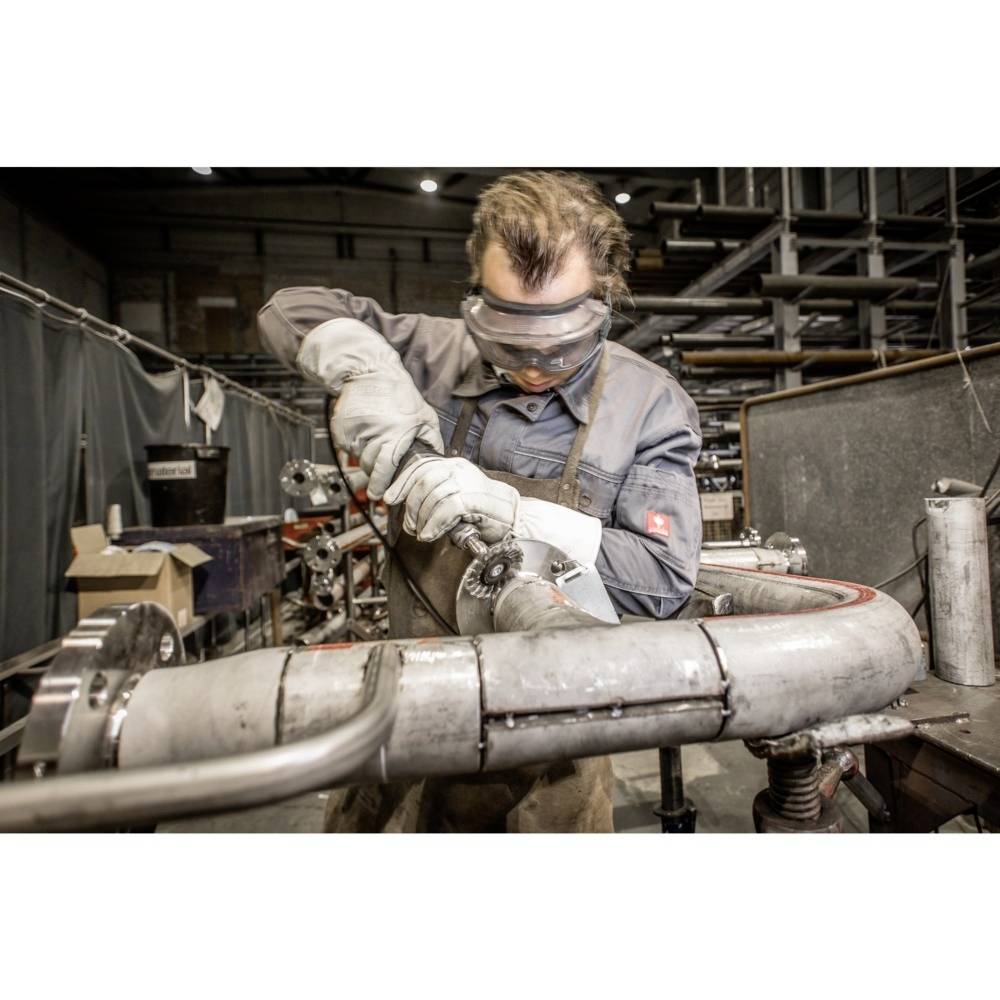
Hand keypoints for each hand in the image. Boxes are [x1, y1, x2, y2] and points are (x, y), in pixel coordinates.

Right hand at [331, 372, 442, 499]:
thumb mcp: (425, 415)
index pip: (385, 468)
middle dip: (375, 470)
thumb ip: (433, 440)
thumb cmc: (399, 393)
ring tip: (376, 438)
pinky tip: (365, 431)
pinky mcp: (341, 428)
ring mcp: (354, 431)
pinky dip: (355, 445)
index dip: (381, 484)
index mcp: (395, 433)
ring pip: (358, 457)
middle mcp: (373, 433)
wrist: (370, 371)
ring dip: (366, 455)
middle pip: (370, 466)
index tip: (379, 494)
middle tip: (382, 463)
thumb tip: (437, 461)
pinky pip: (348, 447)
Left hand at [383, 456, 519, 542]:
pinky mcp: (473, 499)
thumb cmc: (486, 513)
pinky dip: (434, 524)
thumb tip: (410, 506)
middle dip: (410, 506)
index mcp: (454, 465)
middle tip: (411, 526)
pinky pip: (445, 509)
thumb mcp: (457, 498)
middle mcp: (459, 469)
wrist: (515, 518)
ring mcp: (467, 483)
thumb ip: (437, 497)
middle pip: (423, 481)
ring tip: (422, 533)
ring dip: (422, 518)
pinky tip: (431, 534)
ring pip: (432, 495)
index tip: (390, 498)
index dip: (401, 483)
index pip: (421, 467)